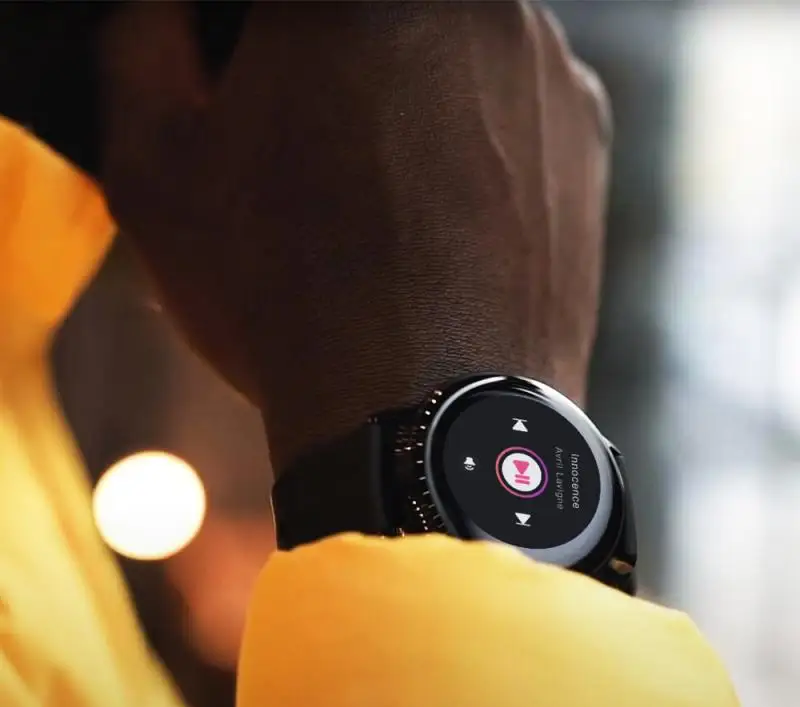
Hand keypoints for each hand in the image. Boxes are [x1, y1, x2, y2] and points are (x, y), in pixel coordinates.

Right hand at [97, 2, 609, 474]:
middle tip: (316, 165)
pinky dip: (478, 148)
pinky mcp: (587, 130)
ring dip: (410, 105)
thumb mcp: (157, 168)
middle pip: (374, 17)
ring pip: (448, 55)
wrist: (427, 416)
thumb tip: (172, 13)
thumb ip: (146, 45)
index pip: (281, 8)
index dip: (256, 57)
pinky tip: (446, 224)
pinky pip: (512, 111)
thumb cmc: (287, 298)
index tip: (257, 110)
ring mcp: (542, 58)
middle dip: (335, 72)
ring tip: (385, 212)